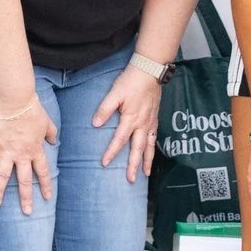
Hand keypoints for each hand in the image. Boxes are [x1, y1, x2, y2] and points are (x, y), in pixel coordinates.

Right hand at [0, 94, 56, 212]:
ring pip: (2, 175)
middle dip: (25, 197)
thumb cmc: (32, 111)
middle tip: (26, 212)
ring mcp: (6, 152)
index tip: (46, 198)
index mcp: (35, 151)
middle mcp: (21, 155)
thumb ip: (51, 134)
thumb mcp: (47, 123)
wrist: (15, 103)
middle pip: (24, 180)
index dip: (45, 185)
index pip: (42, 172)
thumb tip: (53, 141)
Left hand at [91, 66, 163, 183]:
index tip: (105, 163)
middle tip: (130, 180)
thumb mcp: (114, 93)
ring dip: (147, 161)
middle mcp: (142, 124)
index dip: (112, 152)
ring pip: (149, 146)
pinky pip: (154, 137)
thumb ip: (105, 109)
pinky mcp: (154, 117)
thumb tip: (95, 124)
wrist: (150, 70)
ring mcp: (150, 121)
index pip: (119, 140)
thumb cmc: (131, 81)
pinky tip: (151, 153)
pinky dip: (153, 148)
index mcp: (130, 119)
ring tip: (146, 174)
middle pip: (137, 149)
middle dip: (133, 165)